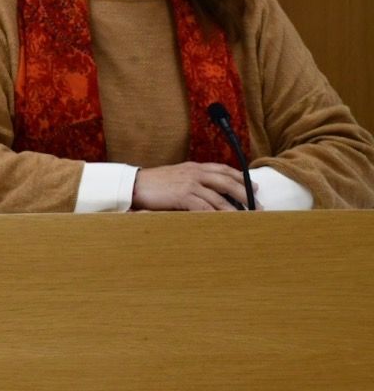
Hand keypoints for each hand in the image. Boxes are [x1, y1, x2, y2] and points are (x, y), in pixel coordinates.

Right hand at [131, 162, 248, 211]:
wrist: (133, 185)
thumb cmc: (154, 183)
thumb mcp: (176, 176)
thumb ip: (192, 180)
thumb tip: (208, 191)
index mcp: (194, 167)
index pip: (223, 169)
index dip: (240, 177)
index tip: (253, 186)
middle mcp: (195, 173)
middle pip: (227, 182)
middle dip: (244, 194)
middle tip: (257, 206)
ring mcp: (189, 184)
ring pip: (219, 197)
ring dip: (235, 210)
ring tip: (246, 219)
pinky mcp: (183, 195)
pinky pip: (205, 207)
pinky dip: (217, 216)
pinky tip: (225, 222)